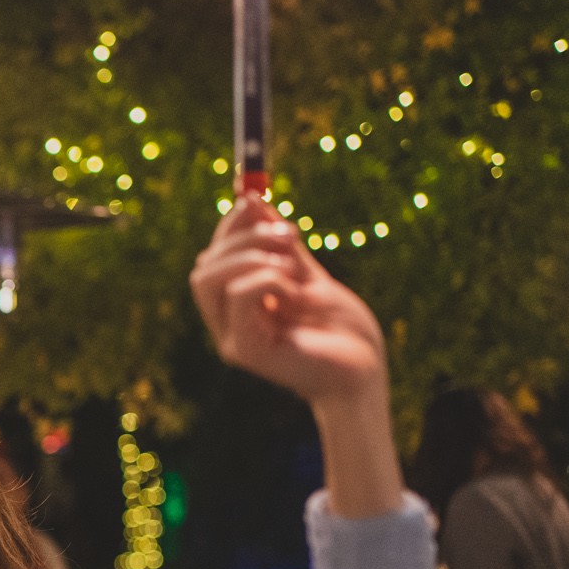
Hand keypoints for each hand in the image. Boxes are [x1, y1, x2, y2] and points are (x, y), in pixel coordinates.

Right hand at [190, 198, 387, 408]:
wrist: (364, 368)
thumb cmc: (339, 328)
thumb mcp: (308, 273)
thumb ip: (279, 244)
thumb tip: (251, 199)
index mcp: (237, 304)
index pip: (212, 255)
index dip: (231, 224)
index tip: (260, 202)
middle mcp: (226, 323)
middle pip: (204, 265)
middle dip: (242, 237)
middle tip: (292, 235)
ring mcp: (231, 338)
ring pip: (208, 279)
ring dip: (251, 257)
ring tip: (295, 266)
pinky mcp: (246, 351)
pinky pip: (239, 296)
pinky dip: (269, 280)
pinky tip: (297, 294)